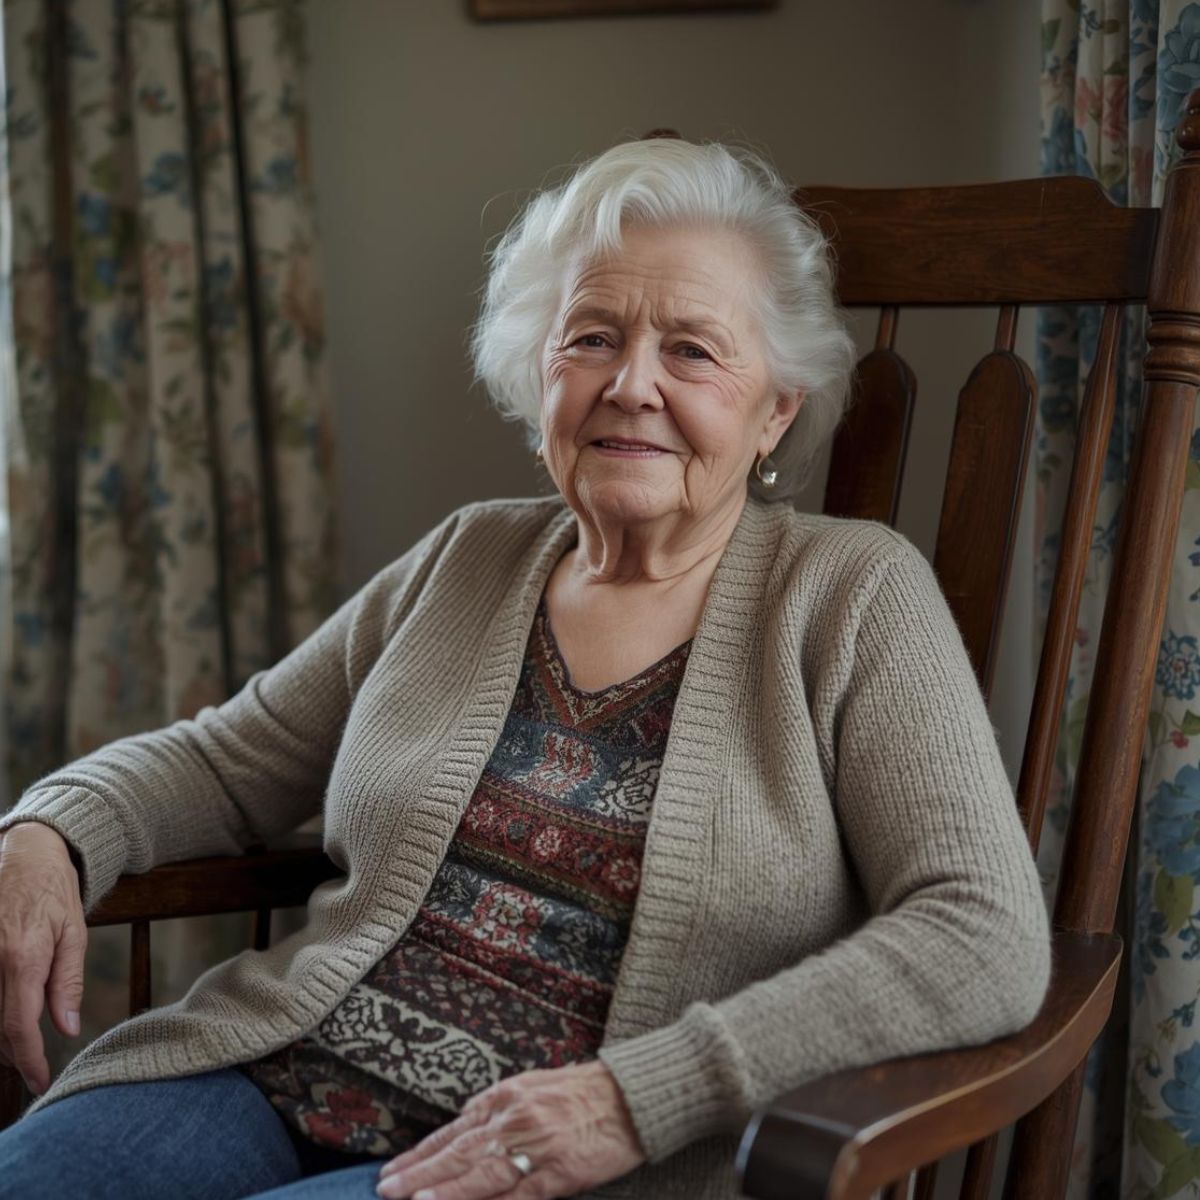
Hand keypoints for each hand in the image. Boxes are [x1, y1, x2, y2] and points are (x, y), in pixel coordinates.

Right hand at [0, 822, 86, 1094]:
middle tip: (33, 1066)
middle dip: (13, 1053)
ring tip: (20, 1047)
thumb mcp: (74, 933)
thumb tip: (67, 1028)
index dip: (28, 1060)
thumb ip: (67, 983)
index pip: (18, 1025)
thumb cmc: (55, 890)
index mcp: (22, 956)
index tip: (39, 1081)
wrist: (25, 851)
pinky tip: (6, 1018)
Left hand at [376, 1060, 644, 1199]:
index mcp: (507, 1095)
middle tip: (385, 1188)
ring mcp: (535, 1147)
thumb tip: (466, 1124)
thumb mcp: (535, 1085)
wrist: (632, 1097)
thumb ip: (500, 1107)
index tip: (393, 1170)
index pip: (455, 1129)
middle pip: (459, 1151)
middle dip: (419, 1172)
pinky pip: (517, 1197)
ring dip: (443, 1190)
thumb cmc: (586, 1091)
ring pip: (479, 1174)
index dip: (423, 1152)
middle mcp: (515, 1118)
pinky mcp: (557, 1174)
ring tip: (411, 1199)